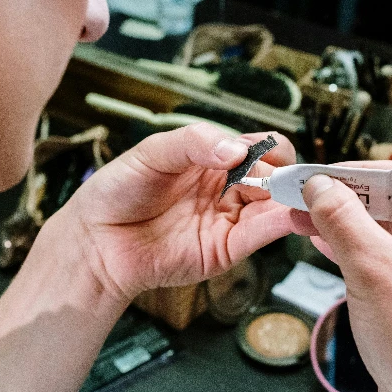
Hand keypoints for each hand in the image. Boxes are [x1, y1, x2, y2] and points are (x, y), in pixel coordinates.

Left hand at [55, 123, 303, 302]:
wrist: (95, 240)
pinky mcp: (226, 250)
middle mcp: (228, 189)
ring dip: (290, 201)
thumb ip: (195, 142)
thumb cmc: (117, 192)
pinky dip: (279, 225)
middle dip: (286, 176)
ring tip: (297, 195)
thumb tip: (237, 150)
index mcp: (214, 159)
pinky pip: (259, 235)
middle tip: (282, 178)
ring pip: (274, 207)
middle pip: (275, 178)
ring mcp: (229, 220)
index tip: (266, 154)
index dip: (270, 150)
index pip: (260, 148)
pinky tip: (287, 216)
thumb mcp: (152, 152)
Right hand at [301, 161, 391, 391]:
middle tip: (303, 197)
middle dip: (345, 202)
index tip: (314, 174)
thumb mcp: (371, 268)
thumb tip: (320, 187)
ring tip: (305, 219)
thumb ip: (341, 217)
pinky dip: (363, 250)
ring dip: (348, 226)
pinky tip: (328, 244)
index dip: (352, 173)